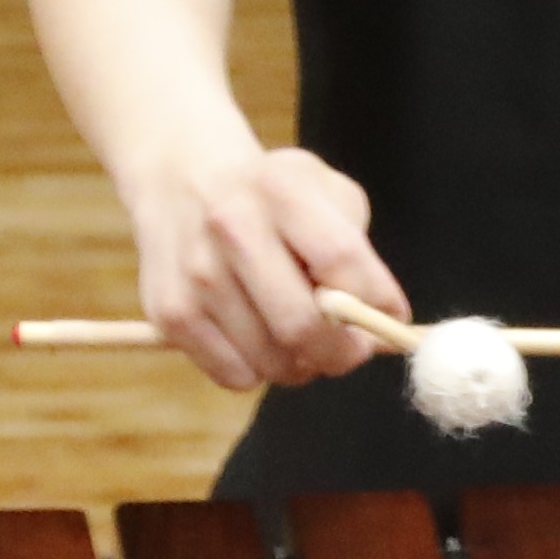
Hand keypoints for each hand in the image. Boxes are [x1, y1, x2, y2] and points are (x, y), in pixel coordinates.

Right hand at [119, 124, 409, 393]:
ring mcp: (197, 275)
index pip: (342, 261)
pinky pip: (236, 376)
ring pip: (273, 361)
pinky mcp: (170, 313)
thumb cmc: (272, 198)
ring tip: (300, 339)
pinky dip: (258, 371)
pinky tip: (257, 338)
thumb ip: (361, 255)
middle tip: (348, 350)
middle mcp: (232, 228)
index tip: (389, 320)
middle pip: (303, 325)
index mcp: (280, 190)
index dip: (375, 305)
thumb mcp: (325, 194)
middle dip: (341, 353)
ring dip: (301, 365)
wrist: (181, 182)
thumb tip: (389, 325)